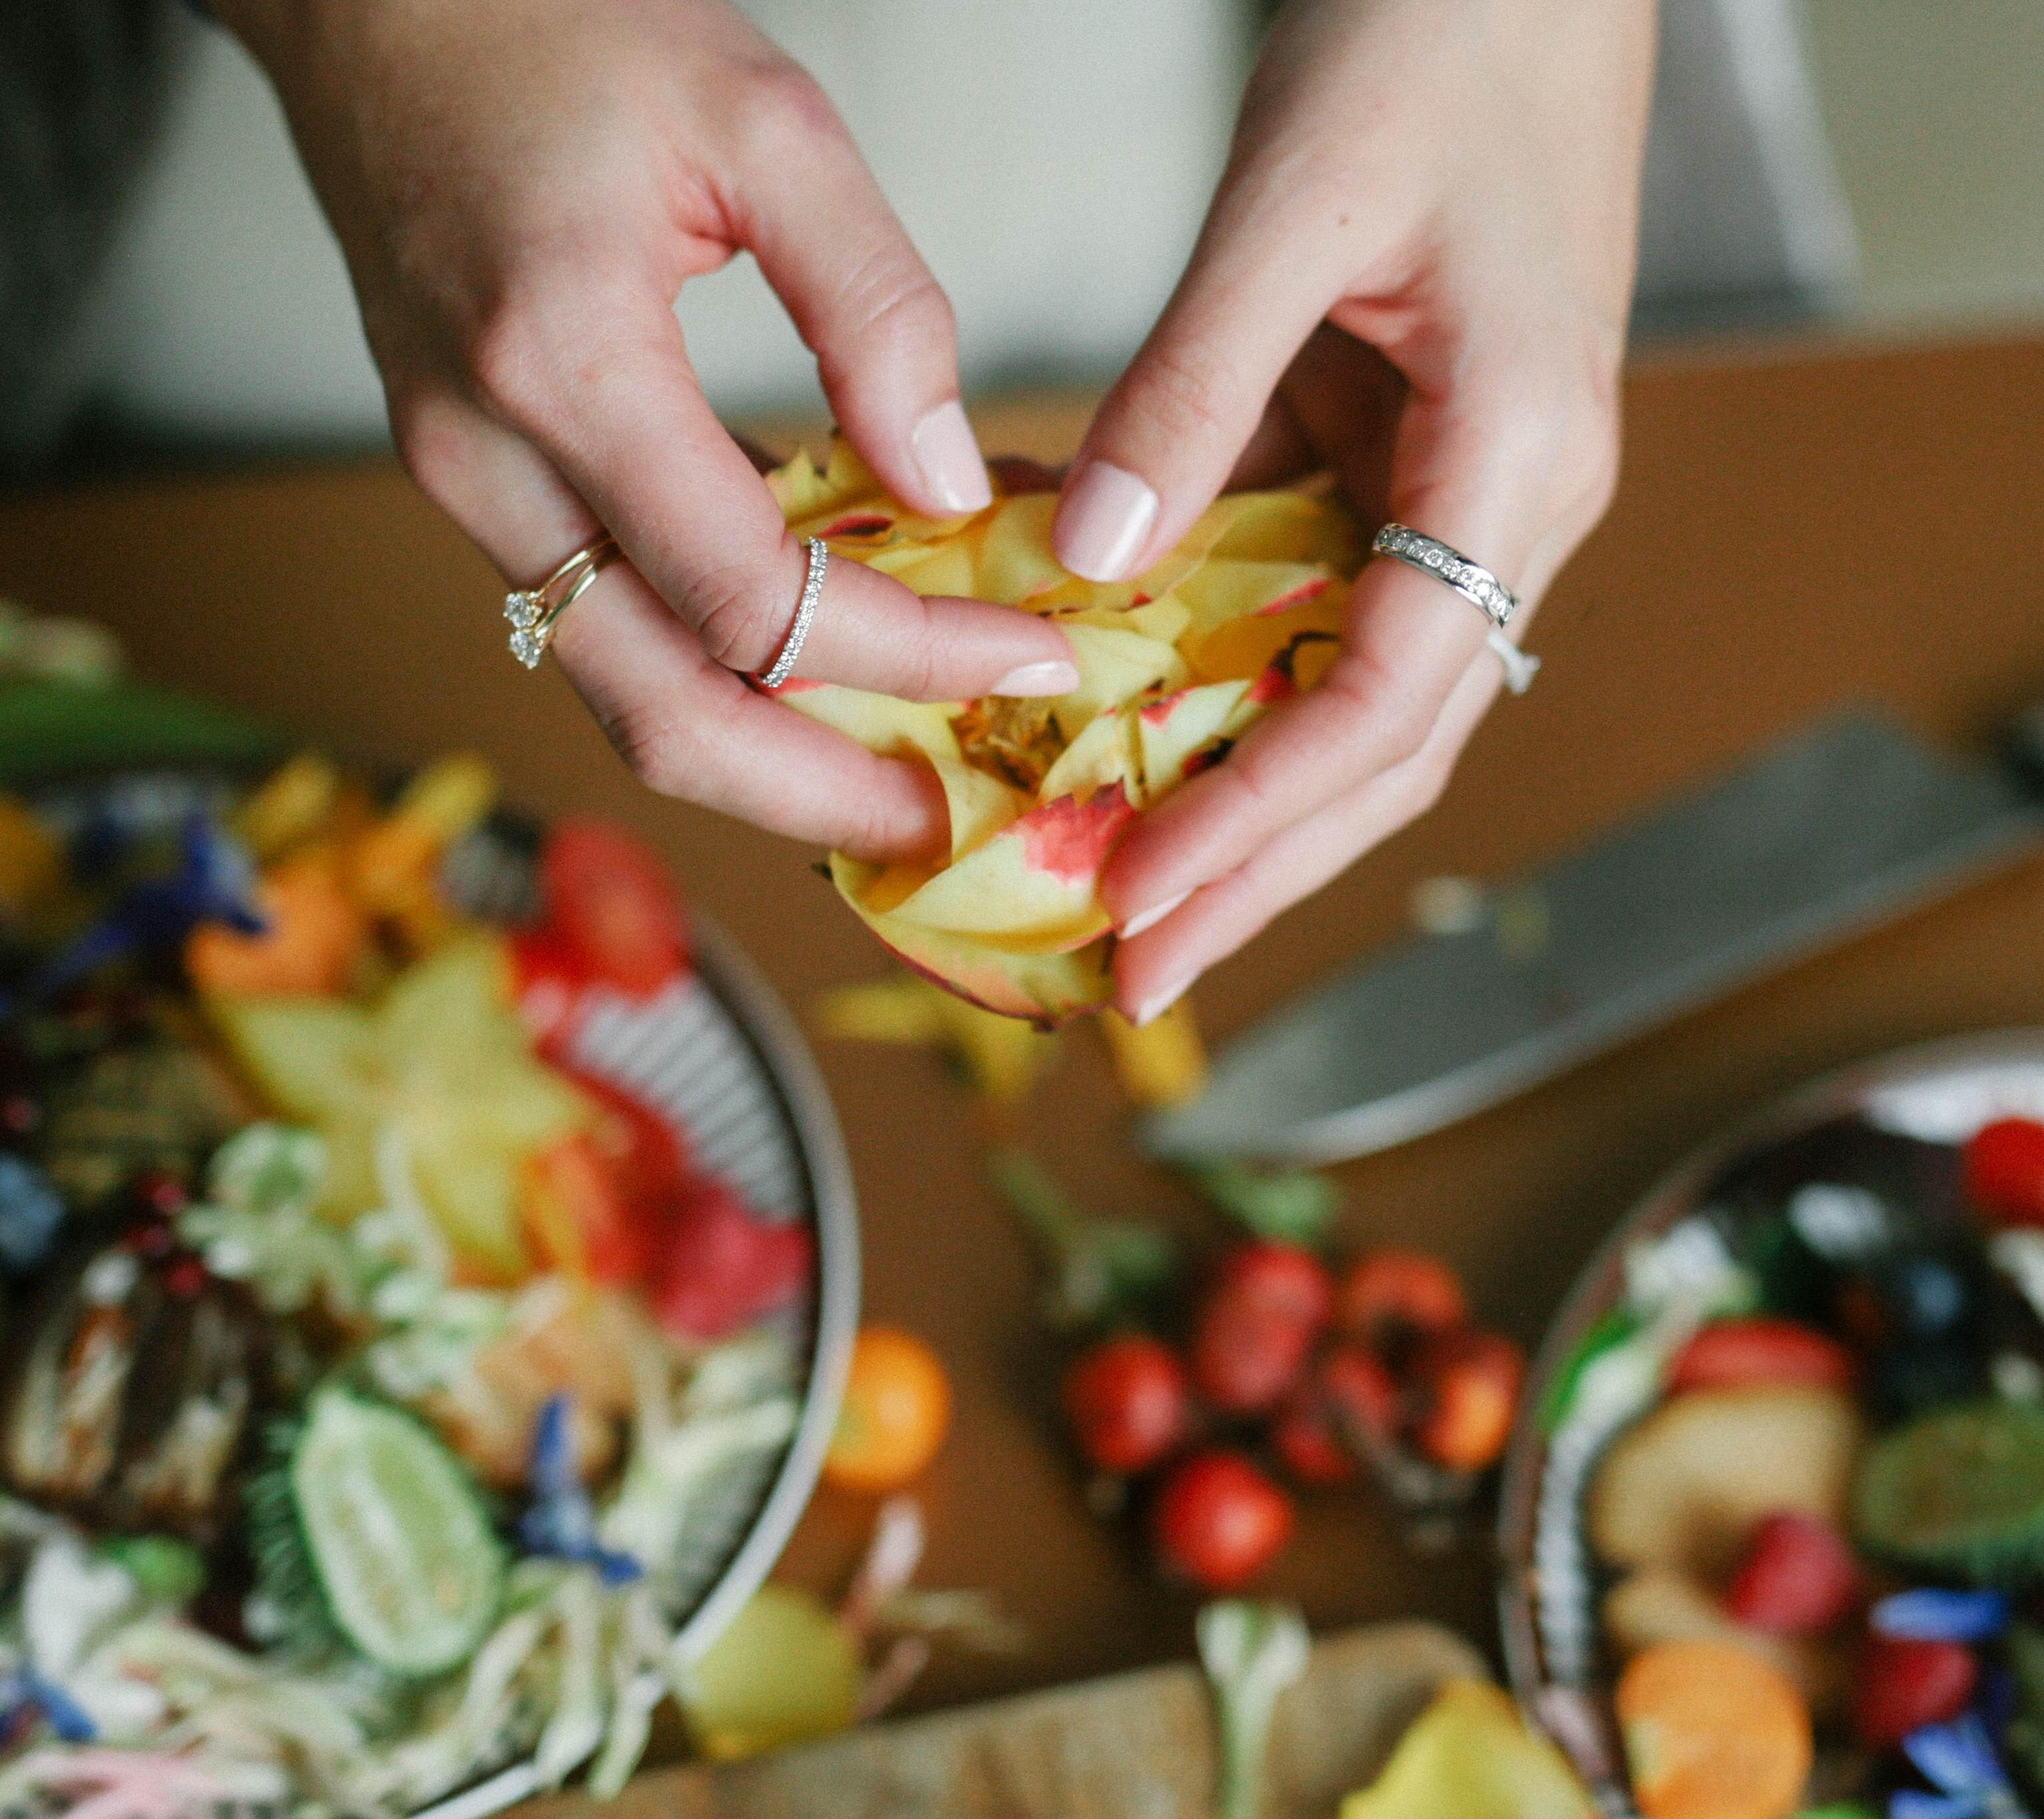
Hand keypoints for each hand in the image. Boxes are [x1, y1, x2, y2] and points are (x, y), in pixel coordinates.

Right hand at [216, 0, 1076, 859]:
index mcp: (559, 367)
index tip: (1033, 663)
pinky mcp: (486, 484)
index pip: (757, 601)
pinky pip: (616, 621)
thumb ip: (875, 308)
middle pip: (663, 719)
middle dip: (821, 798)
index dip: (909, 658)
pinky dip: (729, 666)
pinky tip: (834, 655)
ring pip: (628, 695)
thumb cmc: (555, 19)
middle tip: (948, 826)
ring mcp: (471, 489)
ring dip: (774, 754)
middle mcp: (491, 464)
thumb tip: (947, 487)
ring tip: (906, 769)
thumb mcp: (764, 120)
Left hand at [1052, 0, 1654, 1022]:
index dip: (1262, 817)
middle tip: (1132, 973)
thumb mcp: (1296, 202)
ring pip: (1340, 696)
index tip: (1142, 898)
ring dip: (1234, 800)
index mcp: (1520, 461)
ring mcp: (1448, 493)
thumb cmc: (1439, 35)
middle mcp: (1501, 508)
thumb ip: (1196, 387)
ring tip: (1123, 896)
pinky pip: (1296, 602)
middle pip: (1379, 746)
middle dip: (1256, 869)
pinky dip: (1208, 673)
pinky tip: (1114, 724)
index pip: (1390, 699)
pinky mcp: (1387, 461)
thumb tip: (1088, 561)